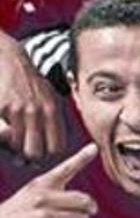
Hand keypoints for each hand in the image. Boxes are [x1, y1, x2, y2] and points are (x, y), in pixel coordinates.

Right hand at [0, 32, 65, 160]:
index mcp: (52, 110)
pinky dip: (5, 139)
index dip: (49, 156)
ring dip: (14, 150)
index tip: (42, 154)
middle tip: (25, 157)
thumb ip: (54, 119)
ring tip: (13, 147)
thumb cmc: (30, 82)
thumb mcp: (50, 96)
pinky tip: (6, 134)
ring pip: (18, 147)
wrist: (10, 59)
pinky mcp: (2, 108)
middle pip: (37, 152)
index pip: (57, 147)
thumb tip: (55, 147)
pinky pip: (5, 135)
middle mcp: (38, 111)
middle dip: (30, 158)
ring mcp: (18, 110)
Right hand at [0, 143, 97, 217]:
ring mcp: (46, 214)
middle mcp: (45, 196)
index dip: (82, 156)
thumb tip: (86, 197)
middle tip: (82, 214)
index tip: (94, 147)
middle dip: (88, 210)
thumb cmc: (20, 209)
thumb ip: (56, 187)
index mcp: (43, 183)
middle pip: (85, 201)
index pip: (66, 168)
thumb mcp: (34, 189)